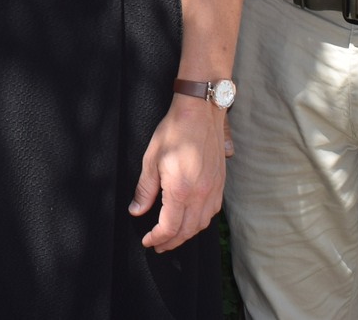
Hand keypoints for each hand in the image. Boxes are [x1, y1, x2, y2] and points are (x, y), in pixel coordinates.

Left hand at [130, 96, 232, 251]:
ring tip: (173, 236)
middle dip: (172, 242)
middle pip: (187, 231)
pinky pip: (212, 211)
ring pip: (202, 224)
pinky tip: (191, 219)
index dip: (157, 238)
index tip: (148, 241)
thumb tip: (136, 211)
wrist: (200, 112)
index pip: (169, 227)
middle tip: (158, 245)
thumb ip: (144, 190)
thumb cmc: (174, 132)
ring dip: (187, 234)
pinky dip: (200, 221)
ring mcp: (214, 189)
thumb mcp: (151, 160)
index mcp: (181, 190)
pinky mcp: (220, 183)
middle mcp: (201, 194)